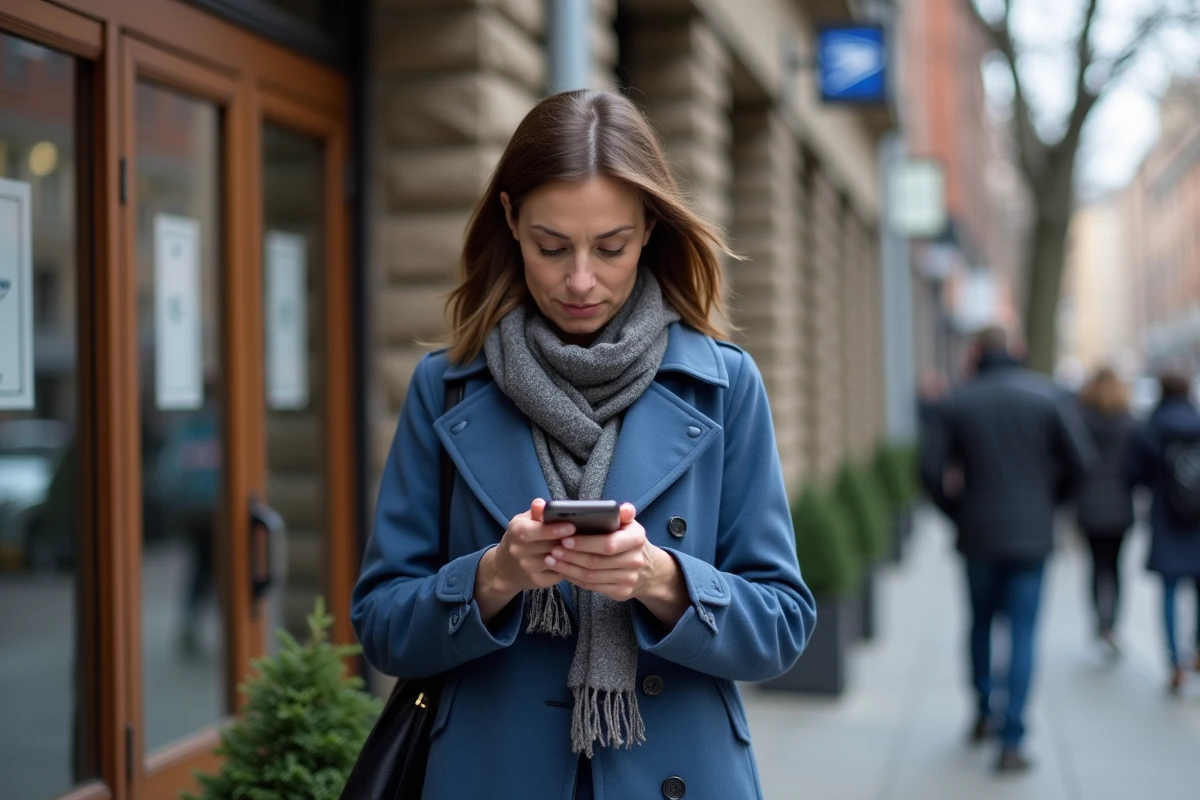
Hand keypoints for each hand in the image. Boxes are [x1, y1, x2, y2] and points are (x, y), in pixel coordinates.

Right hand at [475, 499, 573, 621]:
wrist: (504, 568)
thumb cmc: (519, 539)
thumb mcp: (523, 522)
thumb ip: (536, 513)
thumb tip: (542, 504)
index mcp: (517, 532)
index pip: (537, 531)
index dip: (555, 529)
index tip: (572, 526)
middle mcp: (520, 551)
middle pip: (550, 546)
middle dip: (568, 541)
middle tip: (586, 534)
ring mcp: (529, 568)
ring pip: (556, 561)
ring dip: (571, 554)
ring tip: (585, 546)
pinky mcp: (538, 581)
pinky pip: (559, 573)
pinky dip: (569, 566)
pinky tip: (577, 559)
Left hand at [544, 503, 676, 605]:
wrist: (648, 569)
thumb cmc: (628, 540)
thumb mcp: (629, 524)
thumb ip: (622, 513)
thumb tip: (623, 508)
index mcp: (636, 538)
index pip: (608, 543)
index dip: (585, 543)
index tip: (565, 539)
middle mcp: (635, 561)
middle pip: (596, 562)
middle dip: (571, 556)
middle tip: (553, 549)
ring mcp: (629, 579)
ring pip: (591, 576)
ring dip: (568, 568)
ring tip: (552, 559)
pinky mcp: (621, 592)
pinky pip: (592, 586)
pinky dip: (574, 578)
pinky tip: (563, 570)